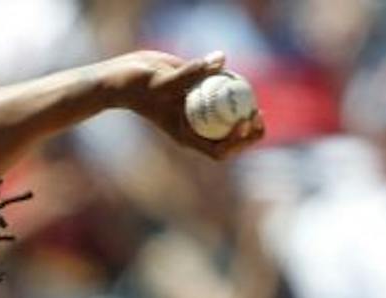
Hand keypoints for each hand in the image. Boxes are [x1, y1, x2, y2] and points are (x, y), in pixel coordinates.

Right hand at [105, 51, 264, 160]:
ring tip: (257, 106)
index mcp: (188, 136)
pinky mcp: (197, 97)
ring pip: (227, 123)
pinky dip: (231, 94)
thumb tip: (221, 58)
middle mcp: (195, 129)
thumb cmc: (140, 85)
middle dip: (248, 134)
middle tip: (259, 116)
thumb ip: (193, 71)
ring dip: (245, 118)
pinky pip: (220, 99)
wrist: (126, 78)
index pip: (217, 150)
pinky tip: (241, 81)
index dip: (236, 142)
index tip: (244, 123)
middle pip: (228, 142)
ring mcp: (197, 115)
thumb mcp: (164, 80)